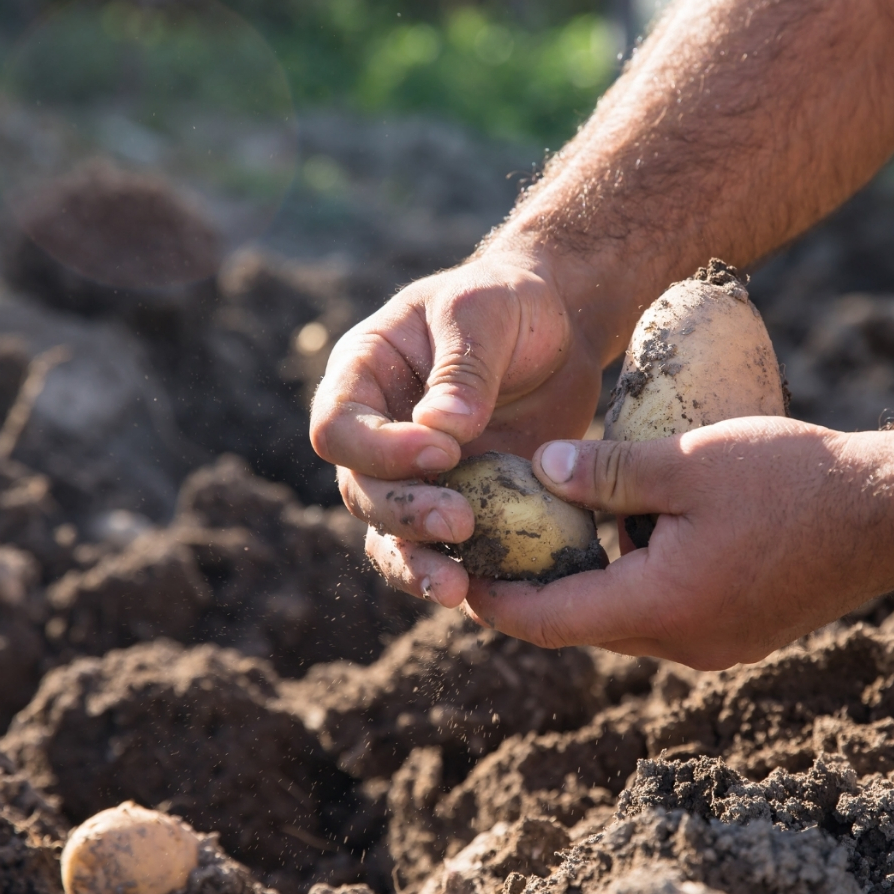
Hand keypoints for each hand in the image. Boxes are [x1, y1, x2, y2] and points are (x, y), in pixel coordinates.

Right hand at [309, 253, 604, 606]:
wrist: (556, 327)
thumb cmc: (508, 302)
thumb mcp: (485, 312)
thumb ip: (464, 368)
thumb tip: (442, 430)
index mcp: (364, 375)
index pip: (337, 427)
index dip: (379, 451)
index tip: (443, 451)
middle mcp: (377, 431)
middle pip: (360, 490)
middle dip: (404, 512)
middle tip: (460, 521)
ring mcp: (413, 473)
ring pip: (390, 533)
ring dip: (416, 563)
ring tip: (454, 589)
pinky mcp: (457, 501)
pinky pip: (440, 548)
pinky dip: (459, 570)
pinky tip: (484, 591)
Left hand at [464, 414, 893, 668]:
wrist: (888, 512)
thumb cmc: (794, 480)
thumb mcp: (689, 462)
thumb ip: (607, 472)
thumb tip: (542, 470)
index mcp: (660, 607)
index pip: (548, 622)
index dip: (495, 602)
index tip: (456, 579)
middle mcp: (681, 643)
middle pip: (579, 626)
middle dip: (532, 592)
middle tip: (491, 550)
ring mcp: (712, 644)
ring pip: (619, 619)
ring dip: (581, 585)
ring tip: (547, 534)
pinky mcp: (734, 631)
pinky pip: (657, 614)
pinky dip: (625, 582)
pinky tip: (621, 536)